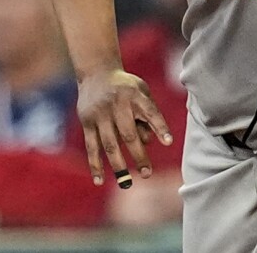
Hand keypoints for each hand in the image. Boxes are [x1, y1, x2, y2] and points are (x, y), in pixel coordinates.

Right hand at [76, 69, 172, 186]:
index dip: (160, 127)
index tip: (168, 142)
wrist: (97, 72)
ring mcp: (100, 115)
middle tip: (147, 174)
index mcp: (135, 95)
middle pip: (129, 134)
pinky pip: (91, 146)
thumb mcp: (142, 91)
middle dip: (139, 155)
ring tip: (127, 183)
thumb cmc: (126, 87)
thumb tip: (151, 142)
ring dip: (118, 165)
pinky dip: (95, 164)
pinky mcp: (87, 122)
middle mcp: (117, 105)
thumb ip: (148, 113)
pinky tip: (100, 180)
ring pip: (110, 144)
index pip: (151, 112)